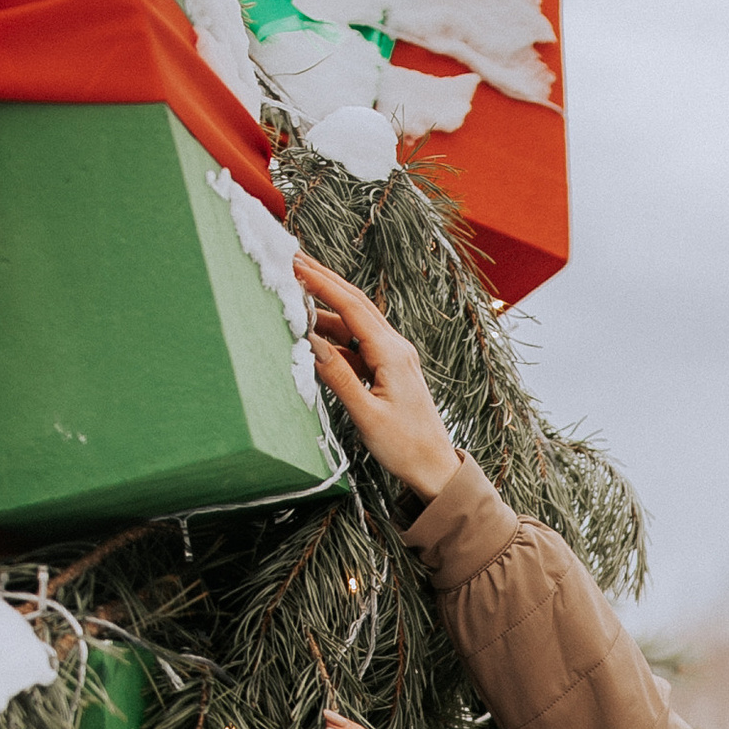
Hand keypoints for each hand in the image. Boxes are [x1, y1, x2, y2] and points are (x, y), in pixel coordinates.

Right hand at [295, 256, 459, 498]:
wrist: (434, 467)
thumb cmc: (405, 446)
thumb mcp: (366, 414)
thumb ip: (338, 377)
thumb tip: (311, 343)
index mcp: (392, 354)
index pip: (352, 307)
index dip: (322, 283)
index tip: (295, 265)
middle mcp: (396, 348)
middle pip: (356, 303)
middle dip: (324, 280)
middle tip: (293, 261)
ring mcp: (395, 356)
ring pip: (356, 322)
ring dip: (326, 309)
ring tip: (294, 297)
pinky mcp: (390, 368)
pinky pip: (359, 343)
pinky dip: (335, 336)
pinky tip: (314, 336)